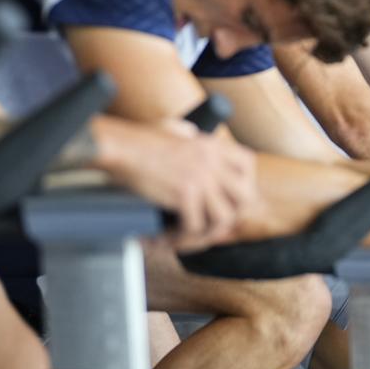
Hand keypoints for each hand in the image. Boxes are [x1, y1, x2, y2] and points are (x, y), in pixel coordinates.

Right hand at [107, 119, 256, 249]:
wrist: (122, 147)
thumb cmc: (138, 140)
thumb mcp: (171, 128)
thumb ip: (186, 132)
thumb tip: (190, 133)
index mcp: (211, 145)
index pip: (247, 164)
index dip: (244, 184)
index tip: (230, 199)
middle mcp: (212, 161)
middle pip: (244, 197)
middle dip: (232, 217)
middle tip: (211, 228)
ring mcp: (202, 177)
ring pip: (223, 219)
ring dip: (205, 236)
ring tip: (184, 240)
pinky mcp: (185, 193)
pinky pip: (194, 227)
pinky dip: (180, 239)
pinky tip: (164, 240)